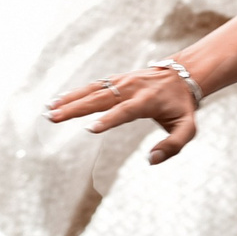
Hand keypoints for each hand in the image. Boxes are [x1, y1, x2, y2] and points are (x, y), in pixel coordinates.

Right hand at [46, 62, 202, 165]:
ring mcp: (121, 81)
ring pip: (92, 90)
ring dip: (69, 100)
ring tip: (49, 110)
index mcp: (147, 101)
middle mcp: (131, 88)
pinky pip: (92, 86)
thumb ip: (172, 146)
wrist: (182, 74)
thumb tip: (150, 160)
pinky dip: (74, 93)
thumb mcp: (187, 128)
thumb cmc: (182, 107)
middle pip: (100, 98)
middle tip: (55, 118)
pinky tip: (57, 100)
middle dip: (76, 108)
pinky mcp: (115, 79)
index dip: (108, 120)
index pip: (125, 111)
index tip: (90, 129)